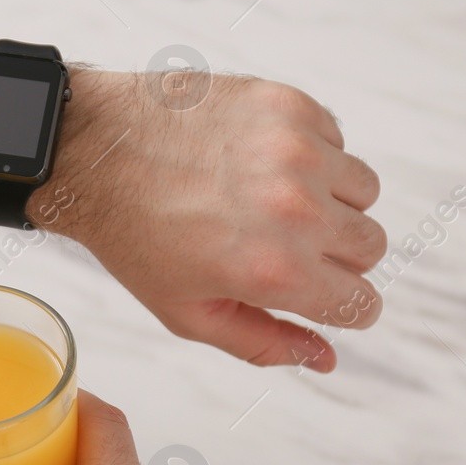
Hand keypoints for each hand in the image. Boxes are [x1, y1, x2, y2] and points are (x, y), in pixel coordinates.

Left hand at [40, 69, 385, 371]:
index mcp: (274, 271)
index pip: (361, 304)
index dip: (340, 305)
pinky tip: (257, 161)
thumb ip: (264, 342)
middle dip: (335, 256)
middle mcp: (297, 211)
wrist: (94, 150)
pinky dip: (312, 155)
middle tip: (280, 244)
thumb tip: (326, 360)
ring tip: (269, 200)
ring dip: (330, 201)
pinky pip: (337, 141)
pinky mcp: (290, 104)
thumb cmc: (135, 236)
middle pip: (371, 247)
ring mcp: (298, 151)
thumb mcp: (189, 311)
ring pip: (364, 192)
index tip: (318, 292)